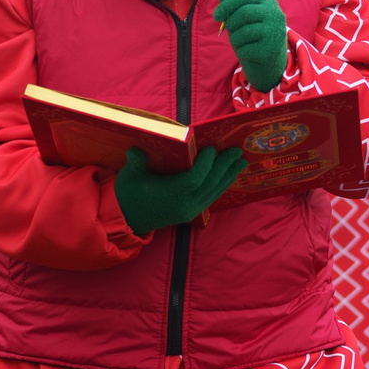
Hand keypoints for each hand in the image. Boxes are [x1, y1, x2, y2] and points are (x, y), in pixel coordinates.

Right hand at [114, 146, 246, 235]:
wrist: (128, 220)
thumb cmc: (129, 195)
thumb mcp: (129, 177)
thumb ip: (135, 163)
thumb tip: (135, 150)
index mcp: (170, 194)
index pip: (194, 179)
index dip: (205, 164)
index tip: (211, 148)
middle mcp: (184, 204)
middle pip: (210, 184)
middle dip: (224, 166)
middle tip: (236, 151)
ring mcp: (190, 210)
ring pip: (214, 192)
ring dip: (228, 176)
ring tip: (240, 162)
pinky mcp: (192, 213)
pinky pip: (212, 197)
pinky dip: (222, 185)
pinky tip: (229, 176)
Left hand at [214, 0, 287, 91]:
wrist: (270, 60)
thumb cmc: (252, 34)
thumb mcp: (242, 16)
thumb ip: (233, 2)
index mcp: (269, 2)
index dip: (227, 4)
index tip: (216, 16)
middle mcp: (275, 14)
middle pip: (244, 13)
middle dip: (230, 22)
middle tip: (228, 30)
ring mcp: (275, 32)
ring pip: (243, 32)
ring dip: (234, 38)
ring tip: (239, 42)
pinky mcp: (270, 50)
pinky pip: (245, 48)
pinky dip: (240, 51)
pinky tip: (247, 52)